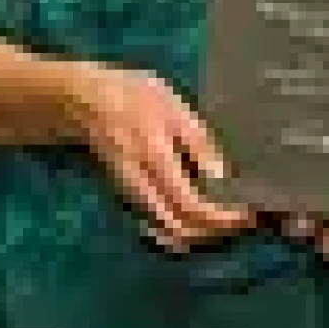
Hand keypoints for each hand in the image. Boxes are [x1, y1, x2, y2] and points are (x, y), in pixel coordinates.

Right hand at [70, 65, 253, 251]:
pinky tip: (194, 218)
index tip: (245, 214)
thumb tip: (221, 176)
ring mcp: (130, 193)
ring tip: (221, 219)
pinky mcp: (126, 194)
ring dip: (194, 232)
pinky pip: (154, 223)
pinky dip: (176, 228)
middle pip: (178, 227)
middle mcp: (140, 185)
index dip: (220, 218)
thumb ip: (196, 141)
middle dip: (211, 231)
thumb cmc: (132, 95)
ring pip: (165, 230)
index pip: (190, 205)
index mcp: (155, 160)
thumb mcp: (172, 107)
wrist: (83, 100)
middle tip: (238, 221)